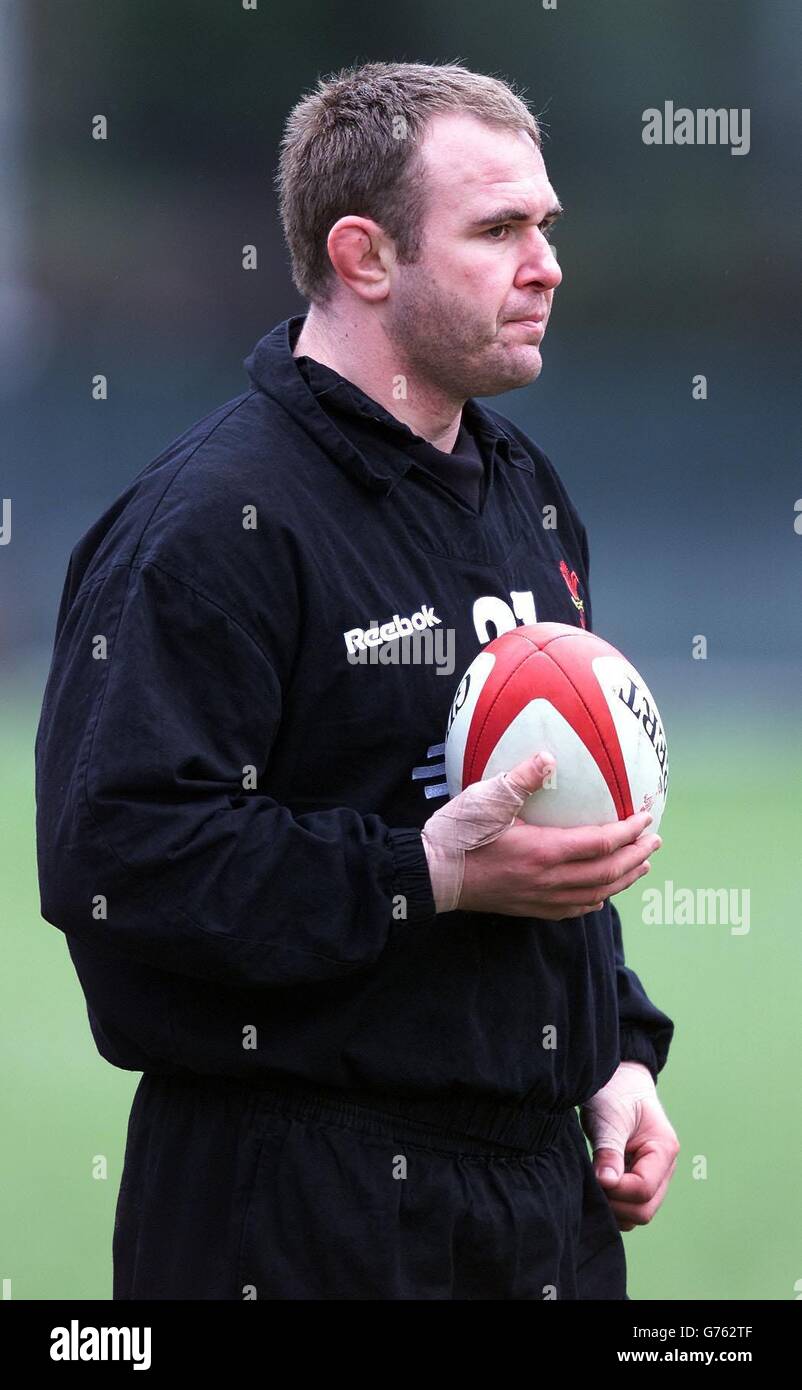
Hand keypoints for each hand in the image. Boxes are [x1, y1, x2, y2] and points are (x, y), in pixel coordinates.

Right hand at [421, 750, 660, 915]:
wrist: (433, 875)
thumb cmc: (458, 834)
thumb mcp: (487, 798)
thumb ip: (522, 779)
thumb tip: (550, 757)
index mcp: (544, 851)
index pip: (601, 844)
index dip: (629, 832)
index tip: (646, 818)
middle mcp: (549, 879)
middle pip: (608, 872)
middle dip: (637, 856)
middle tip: (655, 841)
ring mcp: (540, 898)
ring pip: (596, 893)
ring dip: (624, 879)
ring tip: (642, 866)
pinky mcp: (529, 908)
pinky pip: (574, 909)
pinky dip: (596, 900)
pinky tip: (602, 894)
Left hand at [579, 1061, 679, 1230]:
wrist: (618, 1081)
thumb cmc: (615, 1093)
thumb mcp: (610, 1118)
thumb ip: (609, 1151)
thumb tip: (606, 1183)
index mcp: (664, 1150)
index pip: (644, 1188)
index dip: (617, 1189)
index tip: (595, 1177)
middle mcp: (664, 1169)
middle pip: (644, 1209)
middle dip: (615, 1204)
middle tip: (590, 1186)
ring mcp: (654, 1177)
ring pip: (637, 1214)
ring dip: (614, 1208)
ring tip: (592, 1186)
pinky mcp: (638, 1180)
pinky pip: (629, 1207)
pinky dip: (613, 1205)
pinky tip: (595, 1188)